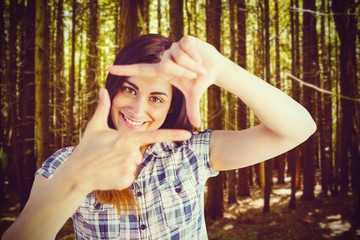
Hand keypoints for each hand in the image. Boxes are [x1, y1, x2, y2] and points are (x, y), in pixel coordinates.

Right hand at [64, 88, 191, 193]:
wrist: (76, 174)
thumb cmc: (86, 148)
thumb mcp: (94, 127)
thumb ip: (102, 108)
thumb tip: (102, 90)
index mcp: (127, 138)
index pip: (155, 136)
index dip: (173, 135)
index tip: (188, 135)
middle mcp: (132, 152)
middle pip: (139, 152)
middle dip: (127, 153)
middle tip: (110, 154)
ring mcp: (129, 168)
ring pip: (134, 165)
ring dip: (124, 165)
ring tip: (108, 164)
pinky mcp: (126, 181)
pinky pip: (129, 176)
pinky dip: (120, 176)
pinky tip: (109, 174)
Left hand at [107, 36, 223, 127]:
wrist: (214, 68)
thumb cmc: (200, 81)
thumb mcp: (193, 95)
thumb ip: (191, 109)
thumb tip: (196, 127)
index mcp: (163, 71)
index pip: (140, 70)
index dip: (126, 70)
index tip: (110, 70)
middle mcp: (166, 58)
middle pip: (167, 65)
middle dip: (183, 72)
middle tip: (194, 76)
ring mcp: (174, 48)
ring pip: (178, 56)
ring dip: (192, 65)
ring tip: (199, 67)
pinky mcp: (184, 39)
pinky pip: (186, 48)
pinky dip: (196, 56)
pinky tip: (200, 57)